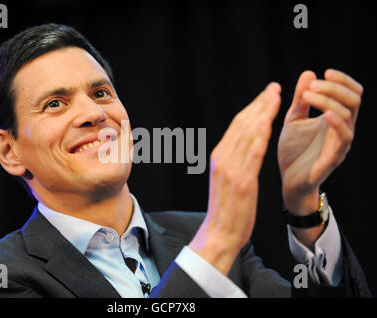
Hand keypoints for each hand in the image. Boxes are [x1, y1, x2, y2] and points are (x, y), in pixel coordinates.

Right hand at [189, 83, 280, 274]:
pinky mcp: (241, 181)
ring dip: (263, 112)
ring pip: (247, 134)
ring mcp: (231, 169)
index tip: (267, 95)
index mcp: (219, 156)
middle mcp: (222, 158)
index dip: (253, 107)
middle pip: (242, 124)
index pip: (237, 125)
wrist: (219, 233)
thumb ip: (235, 159)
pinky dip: (259, 135)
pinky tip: (268, 122)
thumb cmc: (227, 208)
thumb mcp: (227, 179)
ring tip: (276, 97)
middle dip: (260, 104)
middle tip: (275, 88)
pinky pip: (251, 154)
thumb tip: (247, 143)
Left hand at [278, 69, 362, 215]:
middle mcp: (343, 128)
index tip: (325, 72)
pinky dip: (337, 123)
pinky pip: (344, 137)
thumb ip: (301, 99)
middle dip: (334, 88)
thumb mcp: (293, 120)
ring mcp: (341, 143)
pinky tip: (324, 114)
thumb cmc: (293, 151)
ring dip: (328, 101)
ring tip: (307, 96)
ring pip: (349, 114)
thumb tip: (309, 72)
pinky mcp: (334, 157)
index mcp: (335, 118)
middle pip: (353, 100)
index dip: (343, 80)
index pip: (351, 93)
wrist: (288, 180)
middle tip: (312, 85)